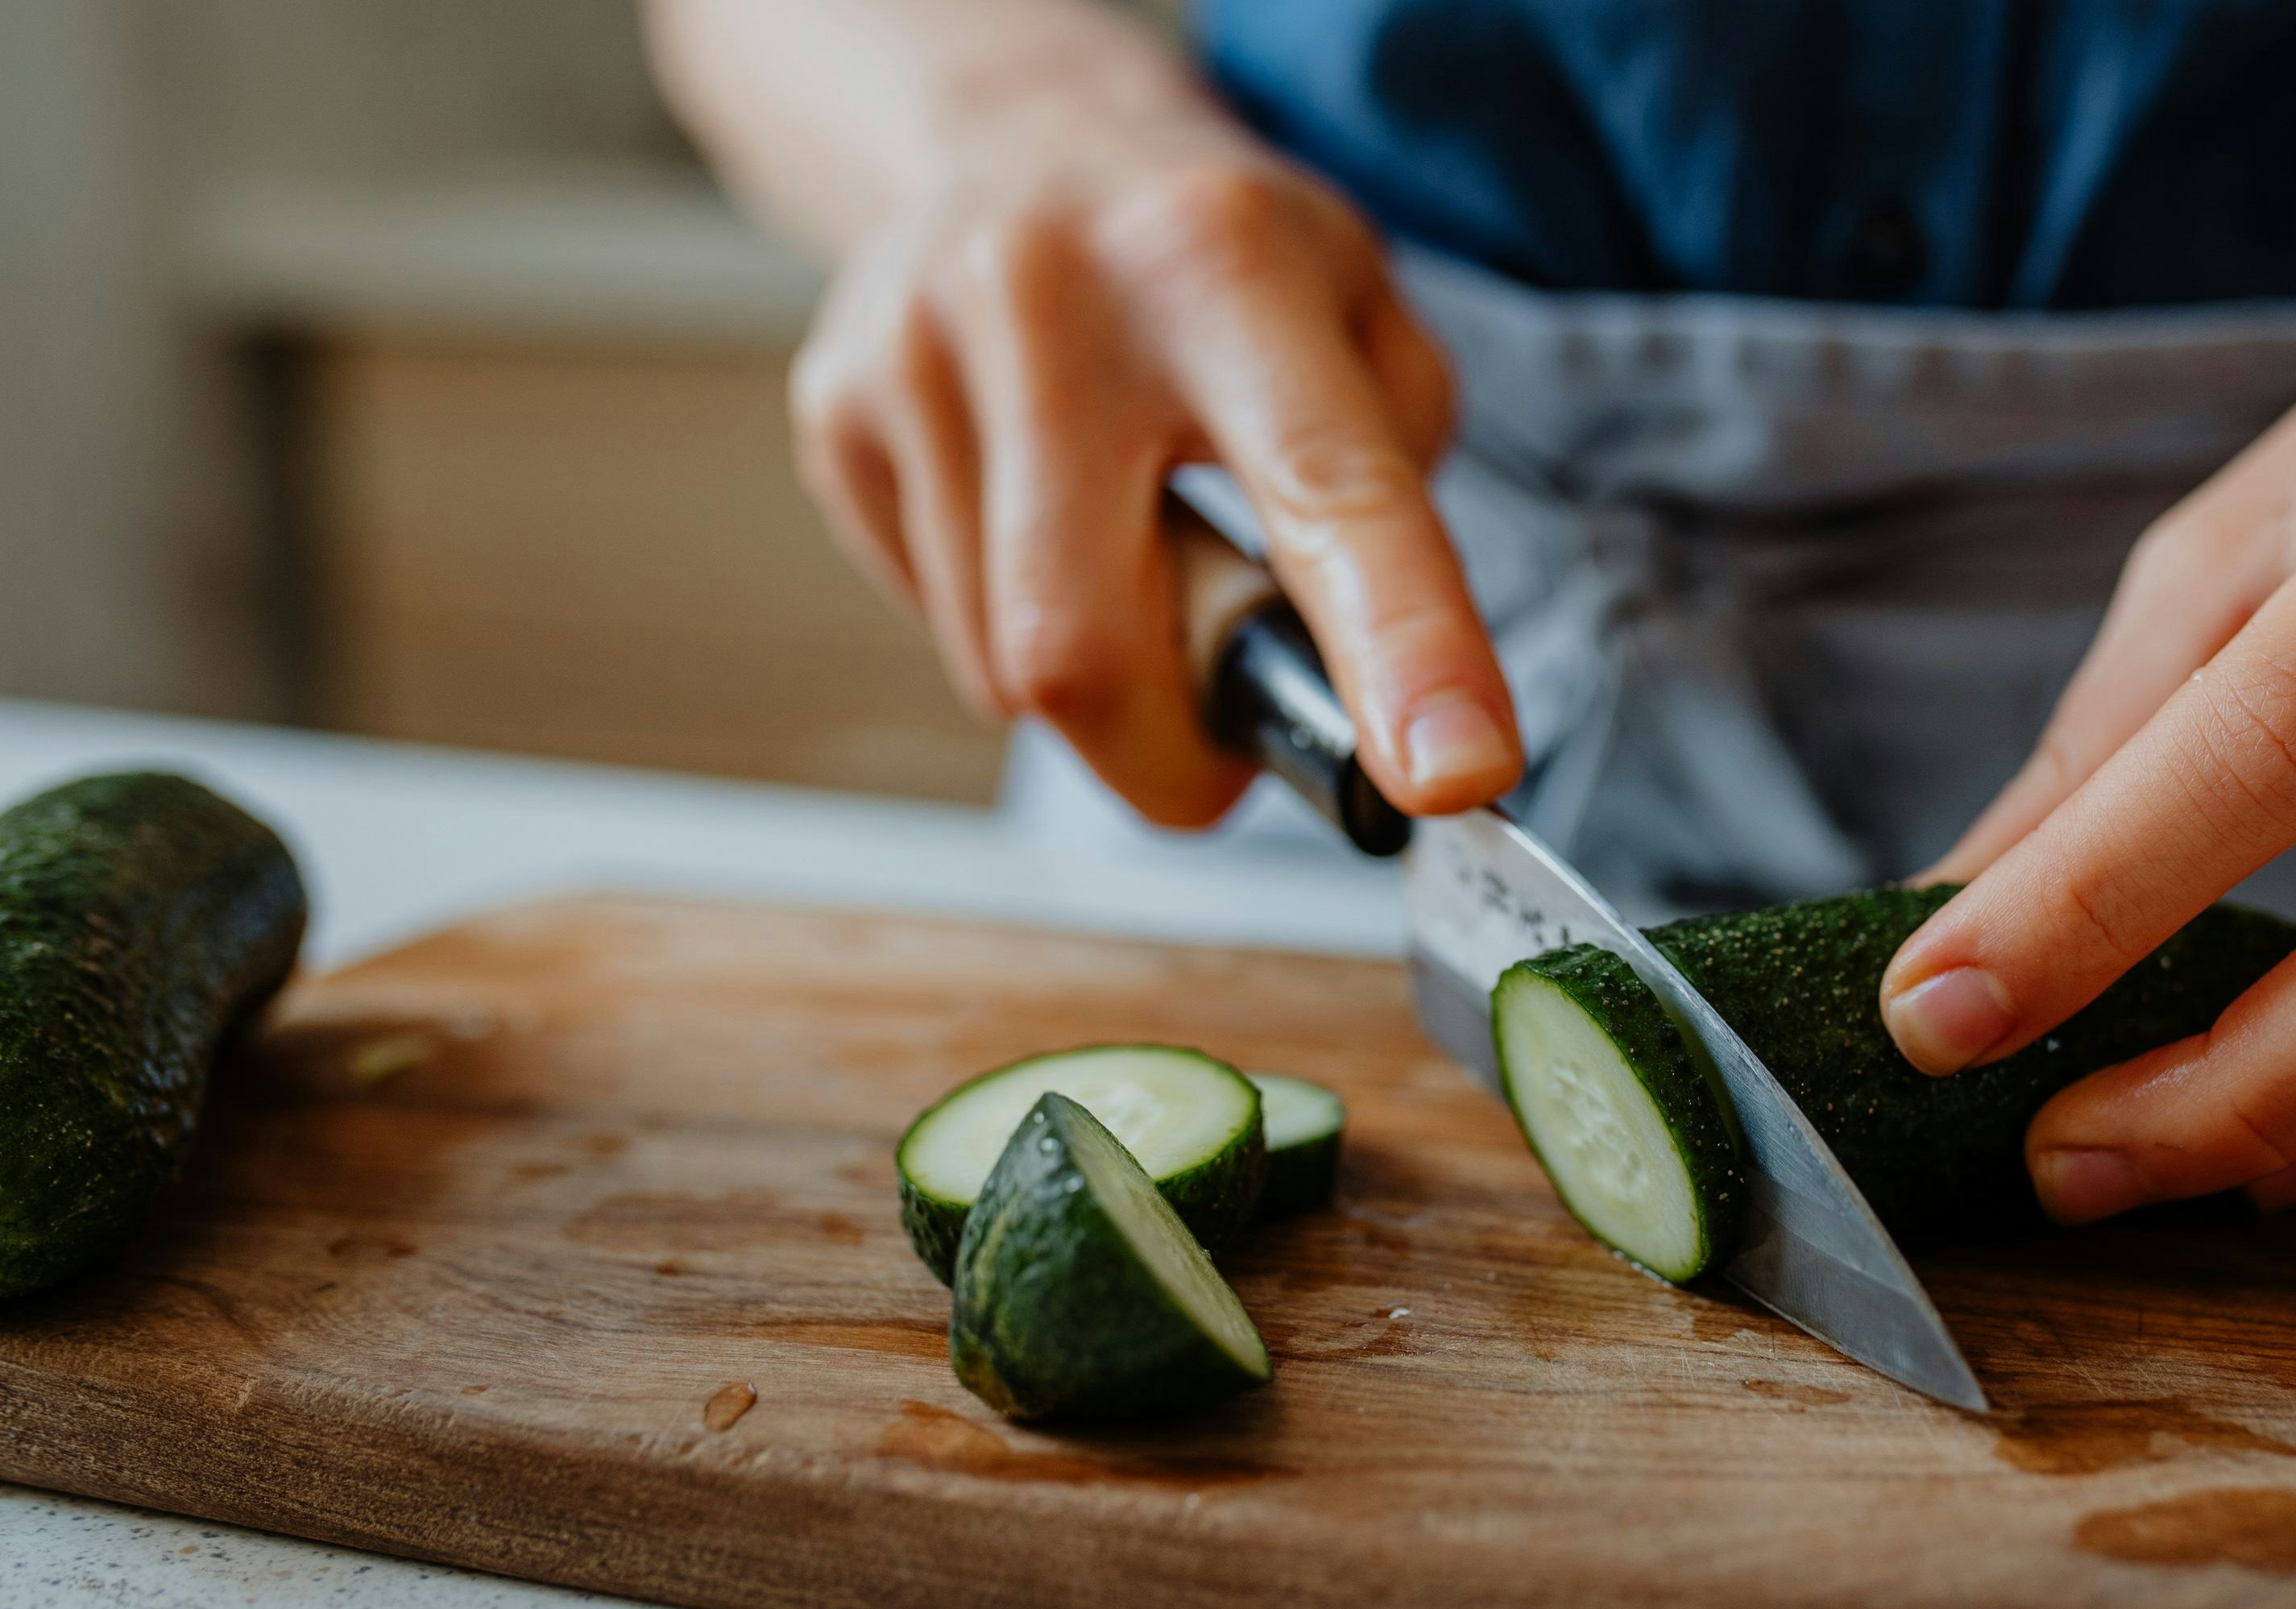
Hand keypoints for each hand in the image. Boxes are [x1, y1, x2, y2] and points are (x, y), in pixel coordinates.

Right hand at [787, 102, 1520, 823]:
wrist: (1020, 133)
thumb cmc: (1220, 263)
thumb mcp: (1364, 317)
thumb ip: (1394, 499)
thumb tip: (1385, 699)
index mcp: (1226, 264)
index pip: (1323, 488)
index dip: (1398, 646)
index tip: (1448, 775)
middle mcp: (1052, 297)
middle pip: (1086, 651)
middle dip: (1172, 758)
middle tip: (1226, 741)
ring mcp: (918, 351)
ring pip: (1002, 668)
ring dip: (1095, 686)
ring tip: (1128, 559)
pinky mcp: (835, 406)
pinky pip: (936, 624)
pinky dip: (1008, 627)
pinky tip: (1039, 523)